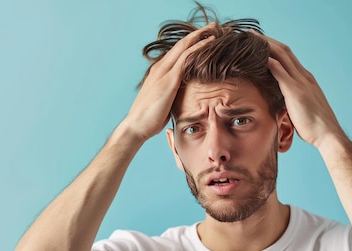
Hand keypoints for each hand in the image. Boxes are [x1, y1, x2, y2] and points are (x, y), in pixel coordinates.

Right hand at [121, 23, 216, 140]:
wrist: (137, 125)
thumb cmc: (150, 117)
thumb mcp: (164, 100)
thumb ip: (174, 93)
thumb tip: (186, 95)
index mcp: (159, 71)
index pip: (177, 51)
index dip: (191, 41)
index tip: (204, 36)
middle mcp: (160, 67)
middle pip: (181, 44)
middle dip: (198, 33)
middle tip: (213, 25)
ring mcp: (164, 72)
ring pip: (184, 47)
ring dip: (200, 36)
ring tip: (214, 28)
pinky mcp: (169, 80)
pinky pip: (186, 58)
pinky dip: (198, 48)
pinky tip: (209, 42)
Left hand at [262, 34, 345, 147]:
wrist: (328, 134)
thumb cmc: (315, 126)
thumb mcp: (301, 108)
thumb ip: (292, 100)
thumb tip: (282, 103)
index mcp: (306, 80)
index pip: (288, 57)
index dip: (274, 47)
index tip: (260, 42)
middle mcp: (304, 76)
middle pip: (284, 51)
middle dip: (267, 40)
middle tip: (251, 33)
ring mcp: (301, 82)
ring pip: (282, 56)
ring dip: (266, 45)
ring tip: (251, 37)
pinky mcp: (296, 92)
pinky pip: (281, 72)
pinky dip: (271, 62)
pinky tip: (260, 56)